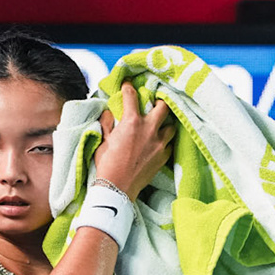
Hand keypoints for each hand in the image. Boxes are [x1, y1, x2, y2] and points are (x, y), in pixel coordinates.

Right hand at [94, 81, 175, 198]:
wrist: (118, 188)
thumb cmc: (108, 165)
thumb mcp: (103, 141)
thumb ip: (107, 124)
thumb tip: (109, 114)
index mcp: (132, 122)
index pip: (132, 97)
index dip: (129, 88)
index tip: (129, 86)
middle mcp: (149, 130)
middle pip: (163, 107)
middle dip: (159, 102)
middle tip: (155, 104)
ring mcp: (159, 144)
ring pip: (171, 126)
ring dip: (165, 124)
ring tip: (159, 126)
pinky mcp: (164, 157)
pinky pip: (169, 145)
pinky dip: (165, 143)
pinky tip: (158, 144)